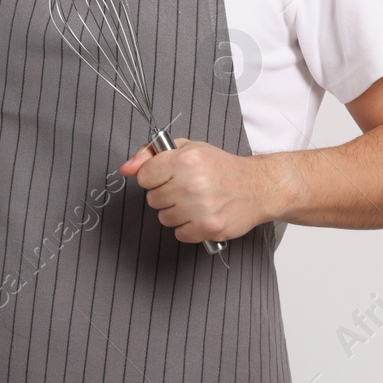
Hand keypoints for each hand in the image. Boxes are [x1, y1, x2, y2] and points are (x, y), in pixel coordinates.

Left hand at [120, 137, 274, 244]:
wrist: (256, 186)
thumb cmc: (221, 167)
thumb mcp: (187, 148)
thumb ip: (151, 154)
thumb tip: (126, 168)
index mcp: (185, 159)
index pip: (144, 176)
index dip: (153, 177)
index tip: (166, 176)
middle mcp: (191, 183)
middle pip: (153, 199)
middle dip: (165, 194)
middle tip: (186, 188)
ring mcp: (201, 207)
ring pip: (164, 218)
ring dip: (176, 212)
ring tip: (195, 201)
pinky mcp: (209, 228)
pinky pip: (179, 234)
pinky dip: (188, 228)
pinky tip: (202, 215)